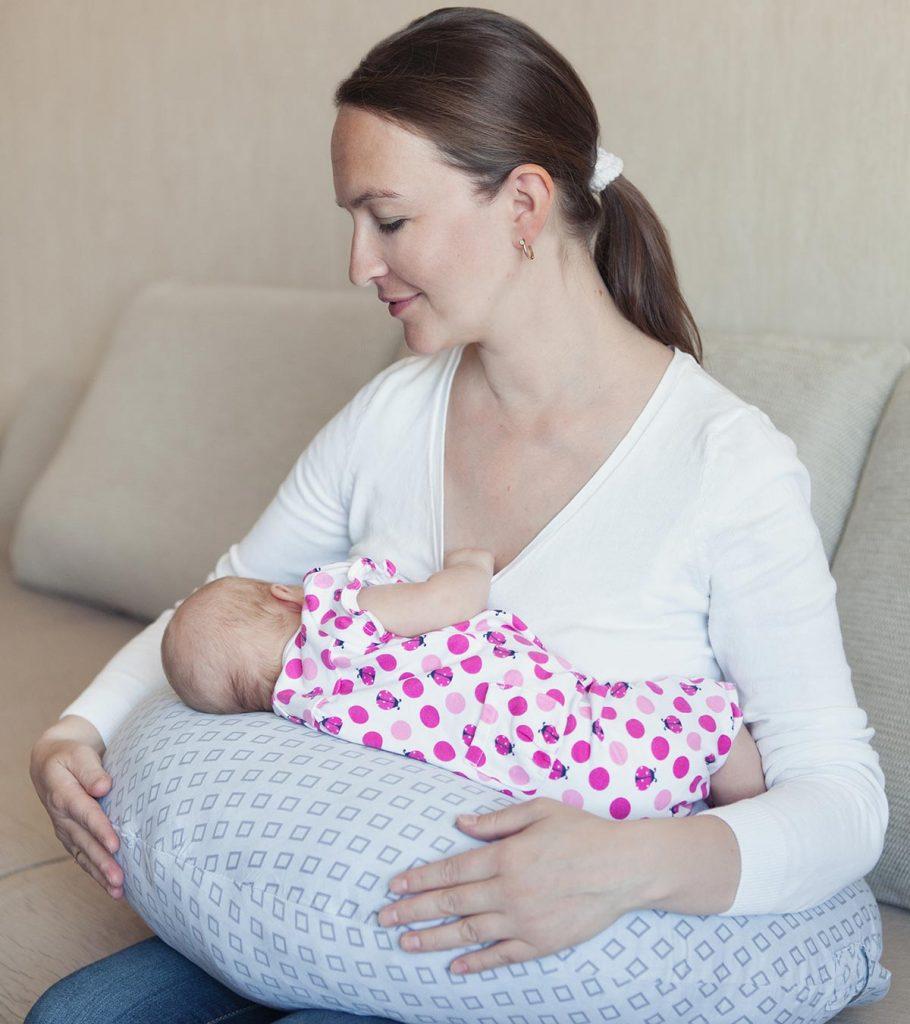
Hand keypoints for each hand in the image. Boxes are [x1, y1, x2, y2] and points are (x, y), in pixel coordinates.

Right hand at [29, 720, 123, 899]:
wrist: (50, 764)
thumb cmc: (70, 756)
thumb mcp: (78, 754)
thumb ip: (91, 770)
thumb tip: (103, 787)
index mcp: (64, 795)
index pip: (85, 814)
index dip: (100, 830)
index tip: (115, 844)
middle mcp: (62, 817)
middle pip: (85, 842)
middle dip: (103, 862)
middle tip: (119, 879)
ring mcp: (66, 830)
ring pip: (84, 855)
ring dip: (100, 874)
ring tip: (119, 890)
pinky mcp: (71, 837)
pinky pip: (84, 858)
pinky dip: (97, 873)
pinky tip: (113, 888)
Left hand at [375, 796, 648, 975]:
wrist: (625, 868)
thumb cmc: (582, 832)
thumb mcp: (539, 810)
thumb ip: (496, 819)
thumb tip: (460, 823)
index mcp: (505, 855)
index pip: (450, 870)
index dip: (418, 879)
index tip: (393, 887)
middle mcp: (508, 890)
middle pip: (450, 904)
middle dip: (412, 911)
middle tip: (383, 920)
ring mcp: (524, 920)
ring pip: (468, 933)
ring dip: (433, 939)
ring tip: (406, 944)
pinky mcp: (541, 942)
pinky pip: (501, 956)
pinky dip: (476, 963)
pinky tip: (455, 967)